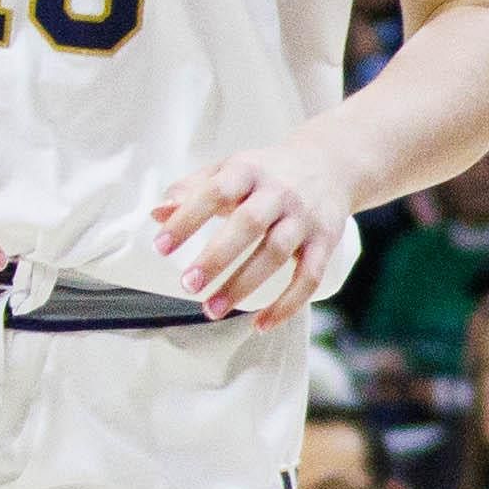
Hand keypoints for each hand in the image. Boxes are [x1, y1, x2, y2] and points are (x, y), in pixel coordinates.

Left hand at [148, 139, 360, 324]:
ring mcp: (304, 219)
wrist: (331, 165)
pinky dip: (287, 304)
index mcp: (249, 170)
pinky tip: (261, 324)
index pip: (215, 192)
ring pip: (275, 253)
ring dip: (244, 285)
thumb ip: (194, 189)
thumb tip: (157, 213)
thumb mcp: (232, 169)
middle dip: (217, 257)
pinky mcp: (325, 242)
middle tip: (188, 285)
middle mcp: (279, 193)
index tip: (161, 247)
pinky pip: (308, 277)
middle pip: (248, 224)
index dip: (187, 219)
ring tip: (212, 310)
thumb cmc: (269, 173)